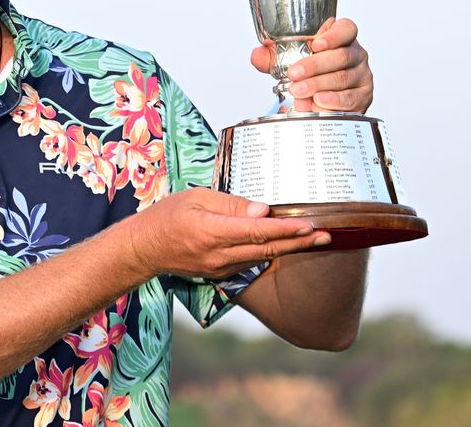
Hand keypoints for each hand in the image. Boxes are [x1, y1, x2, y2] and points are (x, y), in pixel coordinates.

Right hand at [128, 189, 329, 280]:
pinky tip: (286, 245)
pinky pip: (250, 262)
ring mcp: (220, 268)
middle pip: (266, 249)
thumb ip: (230, 204)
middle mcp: (219, 255)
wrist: (144, 250)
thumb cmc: (166, 216)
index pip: (255, 231)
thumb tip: (262, 209)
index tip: (308, 224)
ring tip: (314, 238)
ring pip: (261, 257)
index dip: (284, 229)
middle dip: (299, 242)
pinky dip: (269, 252)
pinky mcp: (220, 273)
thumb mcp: (195, 198)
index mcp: (211, 232)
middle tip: (326, 235)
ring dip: (289, 249)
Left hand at [249, 17, 372, 112]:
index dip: (333, 35)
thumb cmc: (310, 72)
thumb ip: (273, 56)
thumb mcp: (289, 60)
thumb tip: (257, 55)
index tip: (316, 44)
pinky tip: (318, 102)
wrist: (322, 98)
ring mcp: (362, 75)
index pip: (346, 28)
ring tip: (300, 91)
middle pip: (341, 56)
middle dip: (315, 65)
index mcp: (342, 38)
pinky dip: (333, 101)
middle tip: (295, 74)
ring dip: (319, 85)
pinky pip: (351, 98)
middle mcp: (356, 54)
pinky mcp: (363, 96)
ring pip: (343, 78)